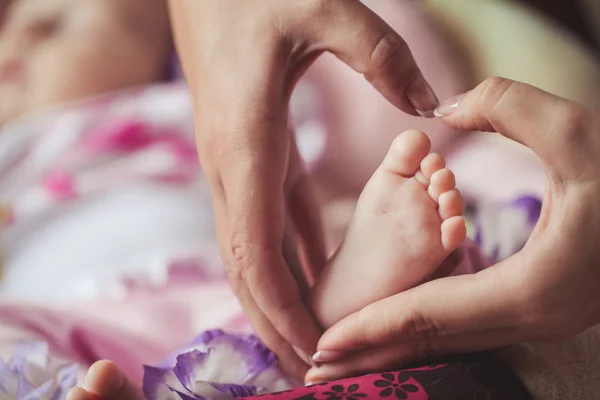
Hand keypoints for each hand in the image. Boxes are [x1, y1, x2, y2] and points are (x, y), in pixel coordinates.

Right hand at [168, 0, 438, 376]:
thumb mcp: (322, 8)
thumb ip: (379, 53)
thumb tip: (430, 106)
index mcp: (246, 141)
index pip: (256, 247)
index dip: (282, 304)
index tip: (311, 345)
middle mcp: (230, 164)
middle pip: (246, 264)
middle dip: (274, 320)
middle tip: (307, 368)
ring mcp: (233, 162)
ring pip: (249, 248)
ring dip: (276, 296)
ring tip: (307, 337)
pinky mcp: (245, 153)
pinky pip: (263, 218)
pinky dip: (285, 255)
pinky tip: (312, 275)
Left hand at [306, 77, 599, 381]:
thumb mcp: (582, 136)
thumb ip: (511, 110)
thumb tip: (448, 106)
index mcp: (529, 288)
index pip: (428, 315)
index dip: (371, 328)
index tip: (322, 342)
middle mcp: (529, 316)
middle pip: (431, 341)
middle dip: (370, 353)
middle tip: (314, 369)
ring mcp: (536, 319)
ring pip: (448, 341)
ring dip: (393, 348)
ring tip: (344, 357)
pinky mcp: (538, 308)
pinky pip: (467, 327)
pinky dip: (426, 332)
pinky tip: (399, 329)